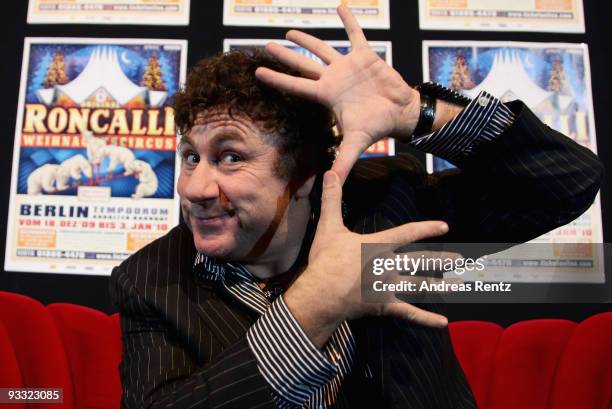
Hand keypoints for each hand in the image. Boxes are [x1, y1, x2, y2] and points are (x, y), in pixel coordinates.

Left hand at [256, 5, 420, 182]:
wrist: (399, 113)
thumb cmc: (377, 126)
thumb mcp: (357, 143)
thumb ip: (344, 161)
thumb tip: (333, 184)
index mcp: (326, 95)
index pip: (296, 86)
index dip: (276, 79)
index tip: (257, 72)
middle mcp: (332, 79)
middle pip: (302, 65)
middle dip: (284, 56)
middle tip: (265, 46)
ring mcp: (347, 66)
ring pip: (322, 49)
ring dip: (306, 40)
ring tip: (289, 33)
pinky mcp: (365, 55)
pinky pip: (355, 33)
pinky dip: (349, 20)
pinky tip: (340, 6)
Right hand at [283, 171, 449, 347]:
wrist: (322, 292)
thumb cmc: (325, 260)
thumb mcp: (329, 226)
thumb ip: (332, 199)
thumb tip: (330, 172)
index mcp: (378, 245)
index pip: (407, 234)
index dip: (427, 229)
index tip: (444, 226)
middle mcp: (389, 265)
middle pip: (420, 262)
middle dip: (441, 260)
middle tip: (460, 260)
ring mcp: (389, 287)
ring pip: (420, 286)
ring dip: (440, 285)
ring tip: (458, 284)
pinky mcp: (385, 306)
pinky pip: (409, 313)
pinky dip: (426, 319)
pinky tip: (443, 322)